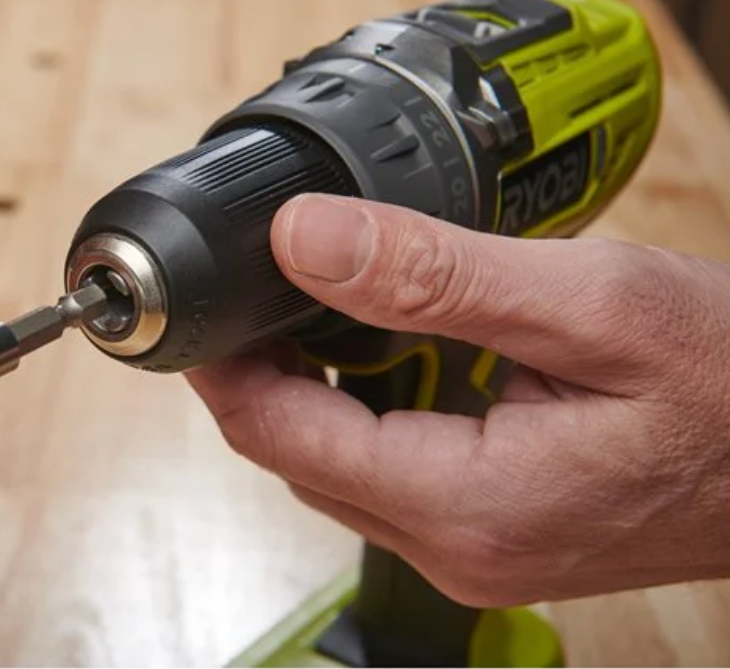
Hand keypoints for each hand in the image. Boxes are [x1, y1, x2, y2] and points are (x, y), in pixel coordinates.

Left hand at [188, 193, 729, 606]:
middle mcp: (458, 547)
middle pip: (299, 456)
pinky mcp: (497, 530)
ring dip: (309, 390)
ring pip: (340, 466)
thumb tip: (304, 239)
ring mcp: (476, 548)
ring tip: (302, 306)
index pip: (282, 435)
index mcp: (464, 503)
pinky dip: (365, 409)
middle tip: (249, 291)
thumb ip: (433, 276)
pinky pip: (393, 472)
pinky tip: (379, 349)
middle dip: (258, 375)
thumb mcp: (588, 306)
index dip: (224, 367)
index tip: (199, 306)